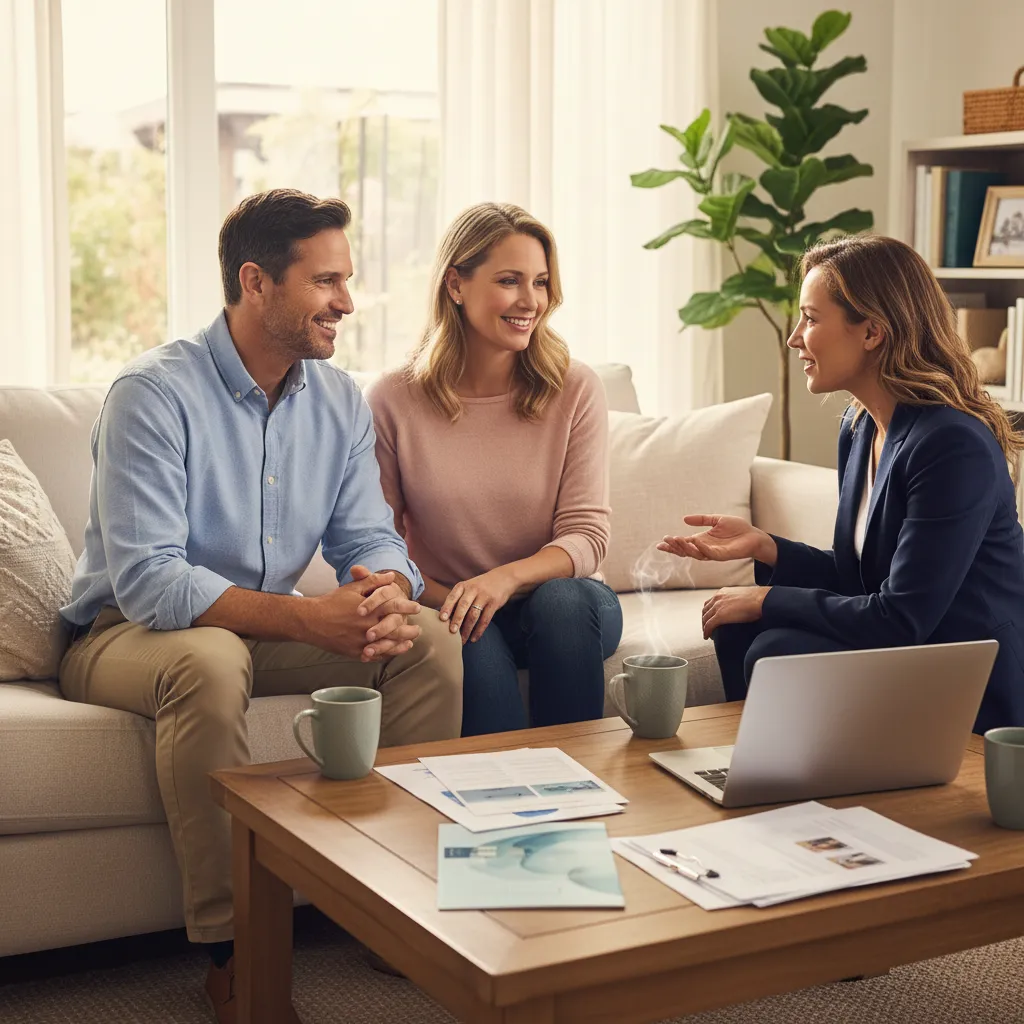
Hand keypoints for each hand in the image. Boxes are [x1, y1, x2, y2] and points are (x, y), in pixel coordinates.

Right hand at [303, 566, 420, 660]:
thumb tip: (390, 576)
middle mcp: (368, 626)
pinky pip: (374, 655)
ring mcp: (362, 641)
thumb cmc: (333, 602)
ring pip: (387, 645)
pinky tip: (392, 652)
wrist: (311, 621)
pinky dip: (385, 654)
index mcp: (369, 610)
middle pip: (395, 630)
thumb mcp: (353, 588)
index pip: (394, 607)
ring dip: (401, 644)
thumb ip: (373, 581)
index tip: (417, 607)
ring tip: (410, 642)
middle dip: (409, 630)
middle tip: (419, 629)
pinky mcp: (355, 652)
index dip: (407, 607)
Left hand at [439, 567, 518, 643]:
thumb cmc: (480, 586)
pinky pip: (485, 619)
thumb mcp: (468, 587)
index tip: (441, 618)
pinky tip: (474, 638)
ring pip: (474, 615)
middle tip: (451, 632)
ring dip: (467, 629)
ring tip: (462, 640)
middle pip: (463, 606)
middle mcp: (472, 589)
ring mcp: (484, 596)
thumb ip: (458, 599)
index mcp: (463, 586)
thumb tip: (444, 618)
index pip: (452, 597)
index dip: (447, 608)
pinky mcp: (494, 603)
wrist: (503, 578)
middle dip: (457, 620)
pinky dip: (479, 630)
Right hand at [658, 515, 775, 565]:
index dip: (672, 544)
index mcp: (702, 540)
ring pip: (694, 554)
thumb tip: (684, 519)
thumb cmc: (738, 529)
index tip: (661, 542)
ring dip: (684, 548)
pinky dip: (700, 548)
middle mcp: (705, 548)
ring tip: (676, 539)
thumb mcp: (716, 520)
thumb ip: (702, 519)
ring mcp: (712, 553)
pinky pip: (708, 553)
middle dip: (674, 547)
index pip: (683, 544)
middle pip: (685, 551)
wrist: (754, 536)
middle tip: (664, 542)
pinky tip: (694, 541)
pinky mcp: (721, 555)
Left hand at [701, 586, 769, 639]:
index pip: (710, 603)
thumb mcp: (743, 597)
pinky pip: (709, 625)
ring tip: (708, 634)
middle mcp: (717, 598)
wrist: (762, 600)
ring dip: (705, 627)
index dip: (708, 612)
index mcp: (723, 592)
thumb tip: (740, 608)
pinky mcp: (720, 616)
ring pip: (705, 618)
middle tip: (707, 628)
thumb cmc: (758, 599)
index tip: (709, 618)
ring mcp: (717, 606)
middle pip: (705, 611)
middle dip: (705, 620)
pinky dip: (706, 632)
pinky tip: (707, 636)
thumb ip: (738, 601)